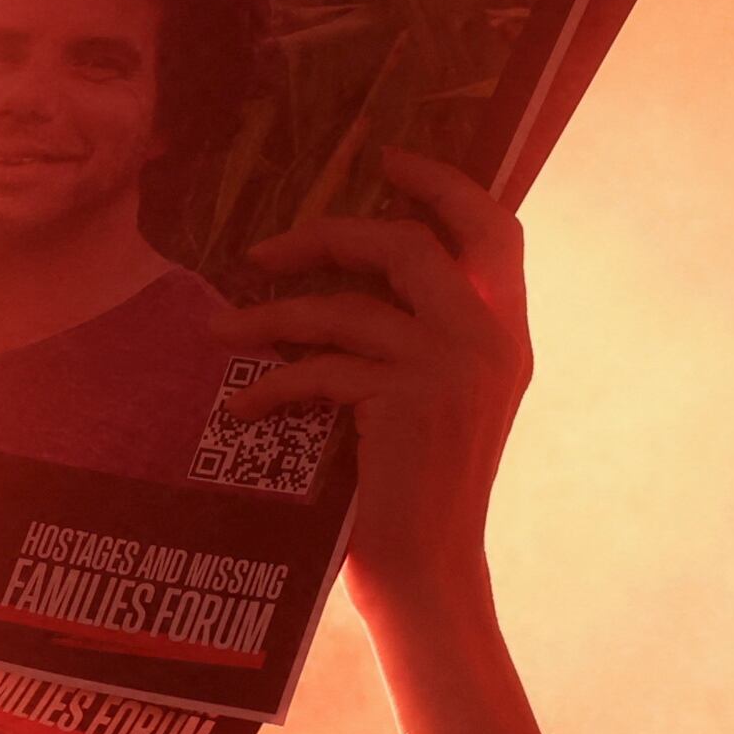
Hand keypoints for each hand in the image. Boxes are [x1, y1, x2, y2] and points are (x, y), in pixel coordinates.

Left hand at [221, 147, 531, 611]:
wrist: (430, 572)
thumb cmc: (423, 493)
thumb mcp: (444, 403)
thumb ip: (427, 337)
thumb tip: (357, 279)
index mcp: (508, 335)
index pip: (496, 229)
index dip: (444, 185)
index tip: (389, 160)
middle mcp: (488, 342)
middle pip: (408, 244)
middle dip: (329, 236)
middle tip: (267, 250)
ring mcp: (448, 368)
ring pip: (346, 306)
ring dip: (273, 315)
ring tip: (226, 331)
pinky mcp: (401, 401)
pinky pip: (319, 367)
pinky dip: (272, 383)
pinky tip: (243, 403)